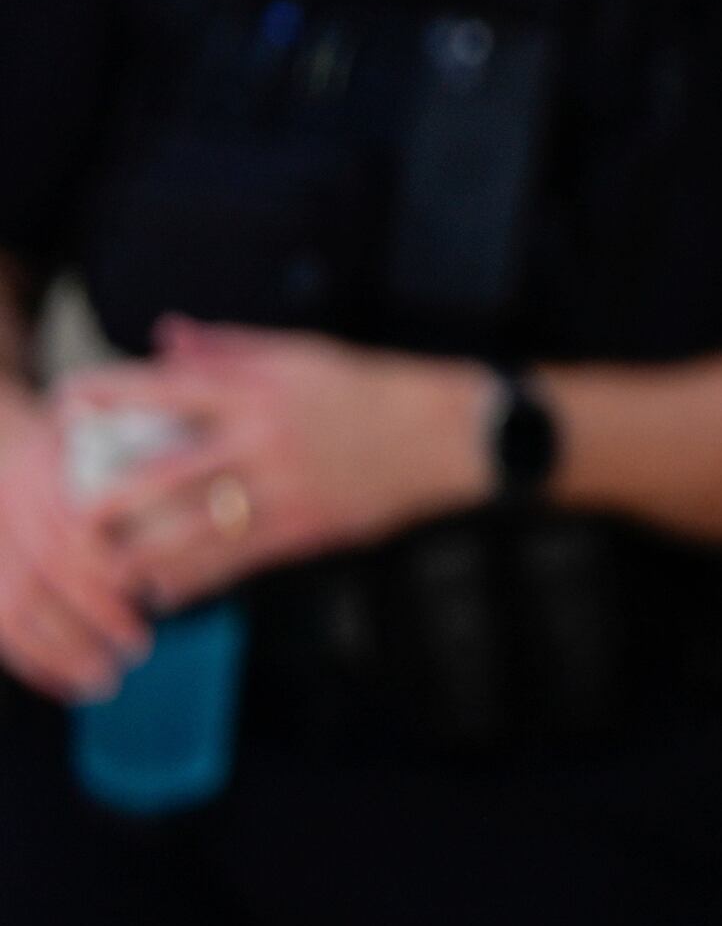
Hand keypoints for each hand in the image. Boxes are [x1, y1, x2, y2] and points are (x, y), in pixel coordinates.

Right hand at [0, 396, 154, 701]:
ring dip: (62, 650)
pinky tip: (67, 690)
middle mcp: (15, 507)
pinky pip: (2, 624)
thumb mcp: (117, 432)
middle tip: (139, 648)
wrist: (6, 445)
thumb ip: (153, 456)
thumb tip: (217, 491)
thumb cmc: (88, 442)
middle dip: (94, 616)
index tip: (152, 595)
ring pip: (17, 604)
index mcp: (49, 473)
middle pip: (49, 571)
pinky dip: (33, 663)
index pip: (76, 529)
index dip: (110, 568)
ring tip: (104, 682)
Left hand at [77, 321, 494, 610]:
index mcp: (258, 389)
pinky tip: (167, 588)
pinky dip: (198, 578)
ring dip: (147, 550)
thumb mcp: (301, 354)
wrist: (448, 434)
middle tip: (75, 512)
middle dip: (113, 497)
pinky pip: (242, 559)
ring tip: (110, 563)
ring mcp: (287, 487)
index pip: (166, 388)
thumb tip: (168, 336)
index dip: (111, 396)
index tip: (70, 406)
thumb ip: (230, 347)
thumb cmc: (371, 390)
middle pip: (168, 472)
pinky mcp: (311, 526)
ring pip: (199, 527)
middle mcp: (265, 438)